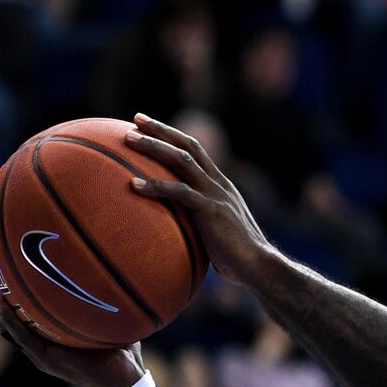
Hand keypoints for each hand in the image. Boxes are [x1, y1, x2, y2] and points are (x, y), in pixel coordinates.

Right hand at [0, 272, 144, 386]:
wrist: (127, 380)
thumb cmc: (122, 352)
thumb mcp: (109, 322)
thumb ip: (104, 303)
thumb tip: (112, 275)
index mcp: (52, 339)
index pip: (25, 315)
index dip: (12, 296)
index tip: (3, 273)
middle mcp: (43, 346)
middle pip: (11, 318)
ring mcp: (42, 354)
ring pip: (9, 326)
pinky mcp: (46, 359)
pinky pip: (22, 337)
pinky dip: (10, 320)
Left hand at [125, 113, 280, 284]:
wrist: (259, 266)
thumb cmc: (237, 258)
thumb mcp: (217, 233)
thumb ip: (200, 223)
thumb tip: (176, 231)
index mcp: (221, 186)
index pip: (196, 151)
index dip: (173, 136)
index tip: (149, 126)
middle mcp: (219, 184)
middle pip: (189, 146)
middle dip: (161, 130)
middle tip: (135, 119)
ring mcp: (216, 195)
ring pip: (182, 161)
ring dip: (154, 147)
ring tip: (128, 140)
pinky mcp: (211, 210)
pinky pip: (180, 193)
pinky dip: (156, 186)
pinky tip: (133, 184)